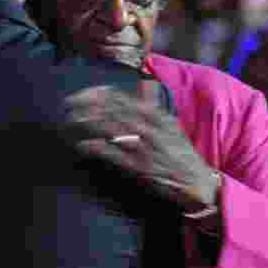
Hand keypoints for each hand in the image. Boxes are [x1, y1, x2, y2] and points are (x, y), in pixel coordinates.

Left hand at [65, 83, 218, 211]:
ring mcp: (146, 149)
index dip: (100, 94)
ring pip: (112, 129)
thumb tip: (142, 85)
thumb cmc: (181, 154)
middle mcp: (152, 129)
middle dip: (89, 106)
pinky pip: (115, 154)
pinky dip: (98, 148)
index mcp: (159, 117)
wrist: (198, 182)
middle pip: (114, 111)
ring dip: (90, 124)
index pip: (124, 98)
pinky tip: (83, 145)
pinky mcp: (141, 168)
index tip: (82, 94)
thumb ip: (154, 107)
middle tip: (69, 106)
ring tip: (72, 121)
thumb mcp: (171, 126)